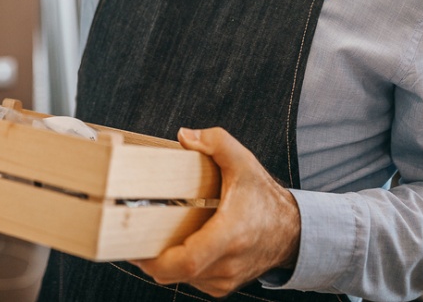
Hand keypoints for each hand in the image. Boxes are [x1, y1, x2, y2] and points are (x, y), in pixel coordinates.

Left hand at [132, 127, 301, 297]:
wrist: (291, 231)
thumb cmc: (264, 198)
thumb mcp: (243, 161)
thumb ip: (215, 142)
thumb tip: (183, 136)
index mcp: (230, 235)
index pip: (187, 262)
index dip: (156, 260)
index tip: (135, 247)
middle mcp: (227, 264)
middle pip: (175, 273)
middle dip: (150, 257)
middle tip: (132, 234)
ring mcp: (225, 280)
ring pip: (181, 279)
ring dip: (165, 260)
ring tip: (155, 234)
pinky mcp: (221, 286)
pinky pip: (191, 280)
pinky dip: (179, 265)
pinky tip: (178, 243)